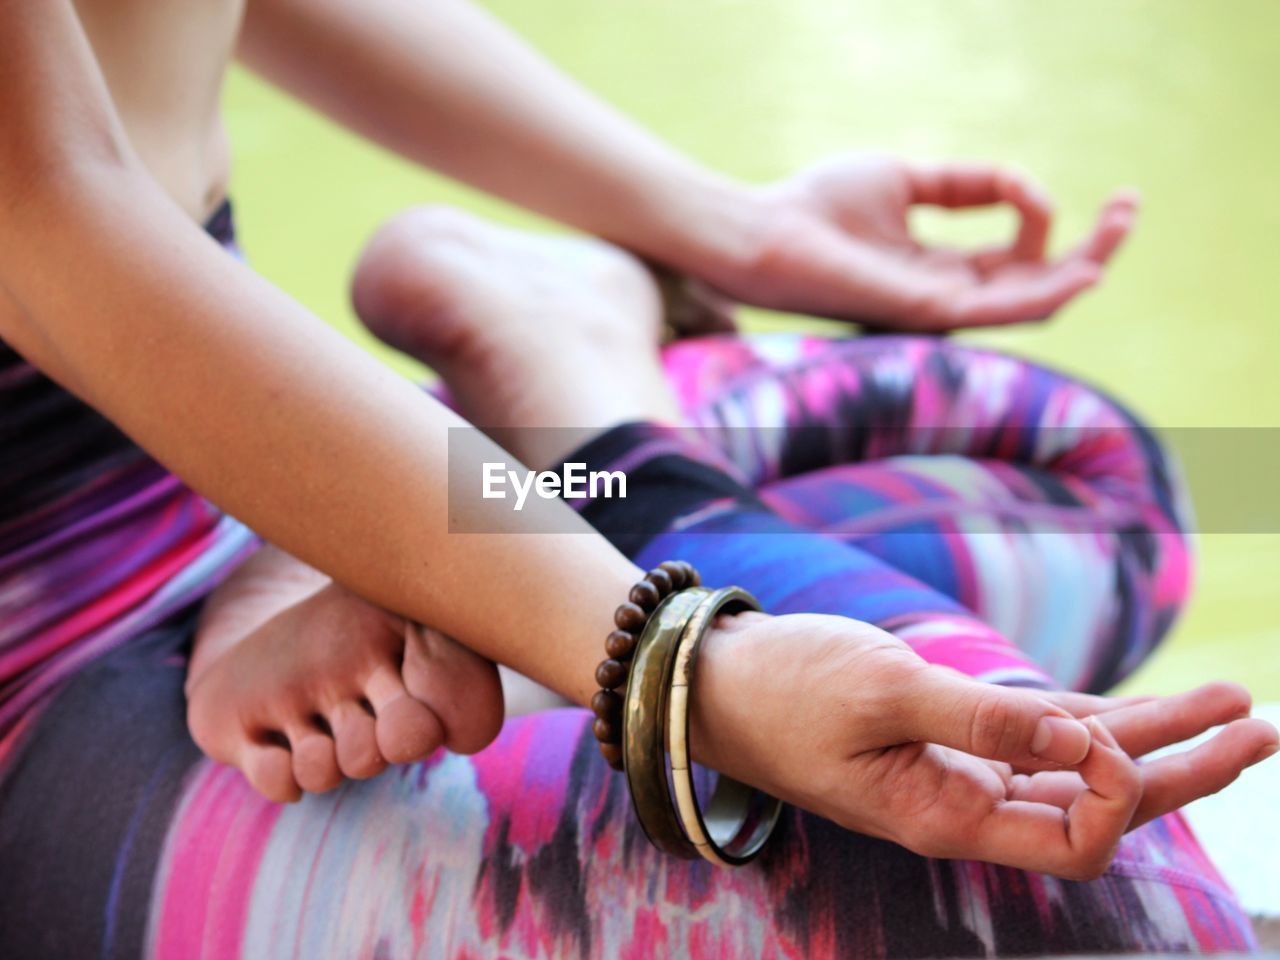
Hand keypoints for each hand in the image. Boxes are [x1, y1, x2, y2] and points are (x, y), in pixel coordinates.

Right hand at [691, 612, 1278, 879]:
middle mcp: (966, 806)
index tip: (1100, 731)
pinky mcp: (949, 733)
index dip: (1114, 790)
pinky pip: (1040, 734)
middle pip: (1099, 807)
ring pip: (1079, 767)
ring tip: (1235, 706)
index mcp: (947, 817)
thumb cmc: (788, 687)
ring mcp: (961, 770)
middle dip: (1185, 770)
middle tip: (1261, 728)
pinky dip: (1095, 720)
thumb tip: (1086, 740)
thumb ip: (984, 717)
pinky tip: (1147, 708)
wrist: (722, 679)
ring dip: (1155, 739)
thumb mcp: (882, 691)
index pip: (1075, 839)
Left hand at [695, 154, 1136, 331]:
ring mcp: (940, 310)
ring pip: (1034, 303)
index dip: (1041, 215)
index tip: (1021, 180)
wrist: (765, 228)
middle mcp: (946, 297)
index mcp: (940, 269)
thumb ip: (966, 182)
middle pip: (1039, 286)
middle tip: (1130, 206)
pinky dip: (1048, 290)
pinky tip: (1085, 267)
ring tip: (1122, 223)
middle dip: (1093, 248)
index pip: (1018, 257)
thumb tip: (1023, 186)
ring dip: (1086, 265)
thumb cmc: (818, 205)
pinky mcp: (927, 312)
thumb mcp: (907, 177)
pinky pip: (1003, 309)